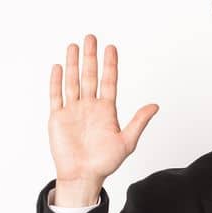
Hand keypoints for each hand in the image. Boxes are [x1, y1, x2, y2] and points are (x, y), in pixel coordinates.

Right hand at [48, 34, 159, 193]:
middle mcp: (89, 106)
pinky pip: (56, 95)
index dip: (110, 65)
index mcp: (106, 110)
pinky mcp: (58, 117)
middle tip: (91, 37)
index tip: (111, 48)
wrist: (84, 175)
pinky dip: (56, 81)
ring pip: (72, 81)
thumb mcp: (127, 141)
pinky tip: (58, 67)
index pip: (109, 81)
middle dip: (90, 57)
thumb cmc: (105, 162)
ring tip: (74, 45)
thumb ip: (138, 121)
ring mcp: (73, 110)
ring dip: (72, 64)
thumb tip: (155, 105)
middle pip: (89, 76)